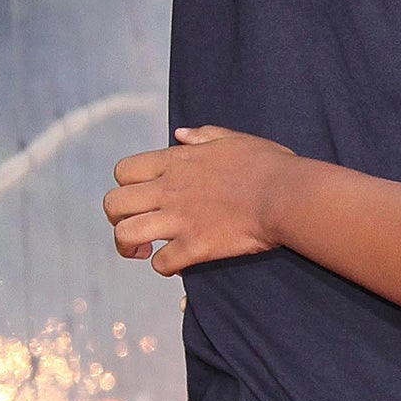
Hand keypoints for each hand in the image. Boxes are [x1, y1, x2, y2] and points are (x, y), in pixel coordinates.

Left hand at [105, 126, 293, 275]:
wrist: (286, 195)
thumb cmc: (266, 164)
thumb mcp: (233, 139)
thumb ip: (203, 135)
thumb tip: (180, 134)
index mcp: (176, 161)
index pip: (123, 171)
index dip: (125, 185)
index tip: (141, 196)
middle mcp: (169, 190)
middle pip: (113, 204)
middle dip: (117, 218)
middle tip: (136, 226)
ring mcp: (179, 220)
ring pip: (125, 235)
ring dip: (129, 246)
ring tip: (146, 250)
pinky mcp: (194, 247)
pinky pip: (161, 264)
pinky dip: (166, 266)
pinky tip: (179, 262)